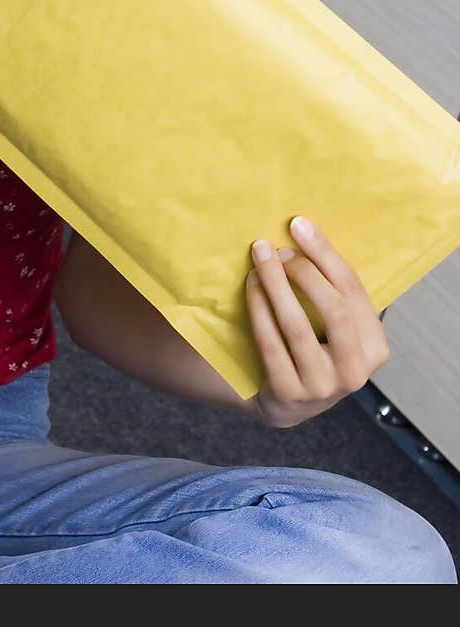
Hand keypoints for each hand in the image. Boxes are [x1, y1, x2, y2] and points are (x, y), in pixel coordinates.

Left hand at [245, 216, 389, 428]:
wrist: (288, 401)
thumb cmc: (315, 347)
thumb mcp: (337, 327)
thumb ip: (334, 292)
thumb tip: (306, 233)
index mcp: (375, 347)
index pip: (353, 290)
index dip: (325, 253)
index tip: (298, 224)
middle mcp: (356, 371)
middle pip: (333, 308)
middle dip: (303, 271)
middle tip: (276, 248)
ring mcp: (322, 387)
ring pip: (297, 325)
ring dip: (275, 284)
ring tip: (259, 258)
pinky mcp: (288, 393)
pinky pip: (270, 342)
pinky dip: (259, 308)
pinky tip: (251, 285)